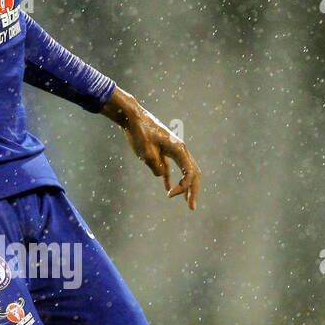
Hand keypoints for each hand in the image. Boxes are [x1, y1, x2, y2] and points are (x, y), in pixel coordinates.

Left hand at [102, 87, 200, 209]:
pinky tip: (168, 189)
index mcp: (179, 149)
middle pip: (192, 173)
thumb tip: (162, 175)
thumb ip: (157, 167)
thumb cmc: (139, 133)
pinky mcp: (163, 151)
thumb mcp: (146, 153)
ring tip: (186, 202)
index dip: (183, 188)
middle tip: (191, 207)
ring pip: (184, 170)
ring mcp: (172, 149)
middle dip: (192, 191)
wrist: (131, 117)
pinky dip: (171, 178)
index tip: (169, 195)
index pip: (189, 173)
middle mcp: (179, 149)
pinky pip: (170, 167)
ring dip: (185, 186)